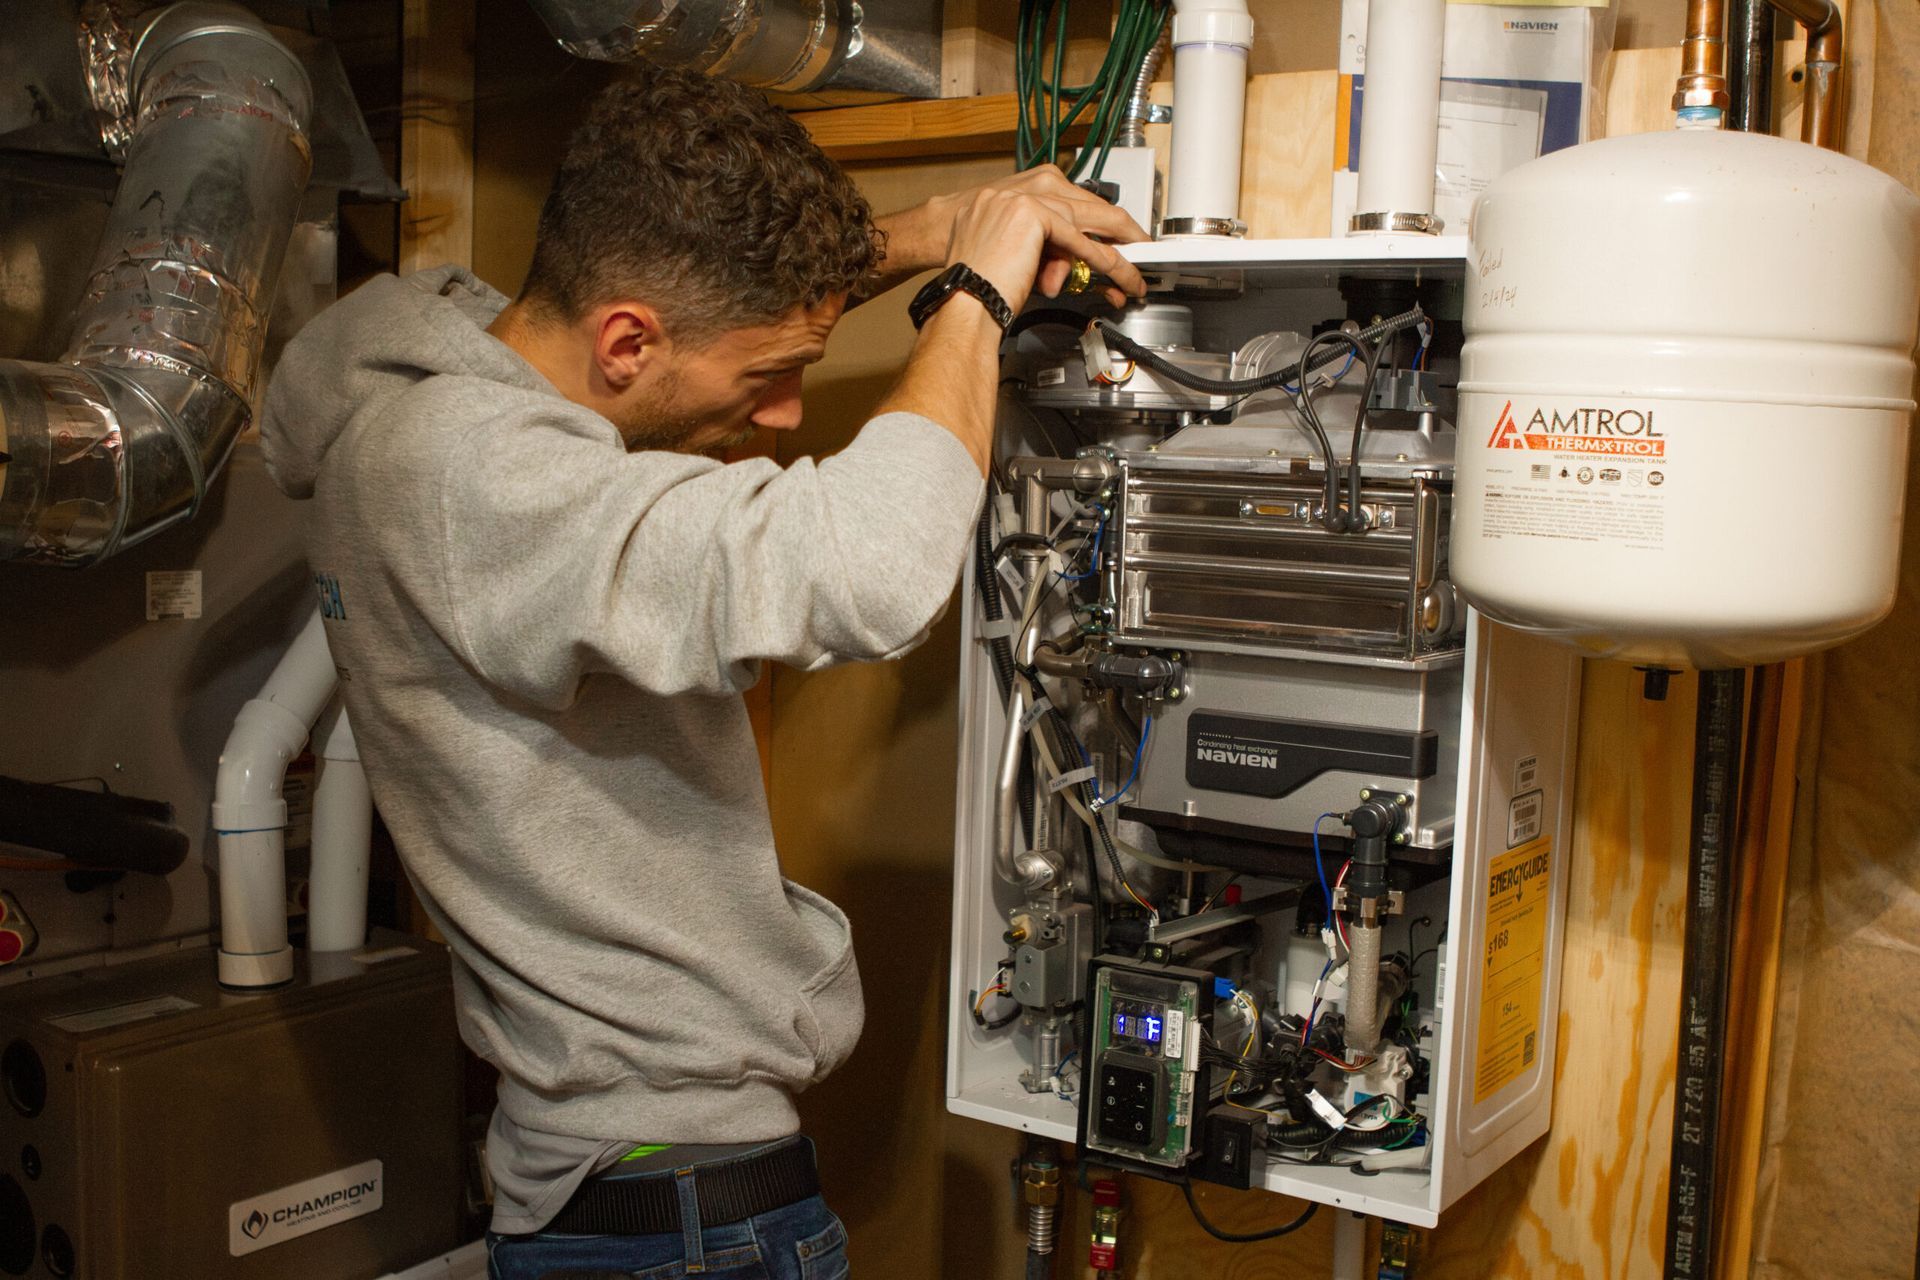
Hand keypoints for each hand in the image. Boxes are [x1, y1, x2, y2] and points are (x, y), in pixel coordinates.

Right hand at [938, 167, 1148, 313]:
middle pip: (1086, 204)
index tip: (1117, 242)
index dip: (1099, 224)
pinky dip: (1103, 259)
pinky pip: (1080, 238)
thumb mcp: (1020, 259)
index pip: (1071, 203)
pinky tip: (1120, 273)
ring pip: (1089, 220)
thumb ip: (1049, 254)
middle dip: (1120, 231)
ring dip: (1118, 252)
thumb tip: (1071, 270)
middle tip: (1143, 250)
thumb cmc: (977, 280)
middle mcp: (1021, 187)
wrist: (957, 293)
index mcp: (1015, 191)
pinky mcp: (1032, 213)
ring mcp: (1025, 196)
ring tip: (1134, 276)